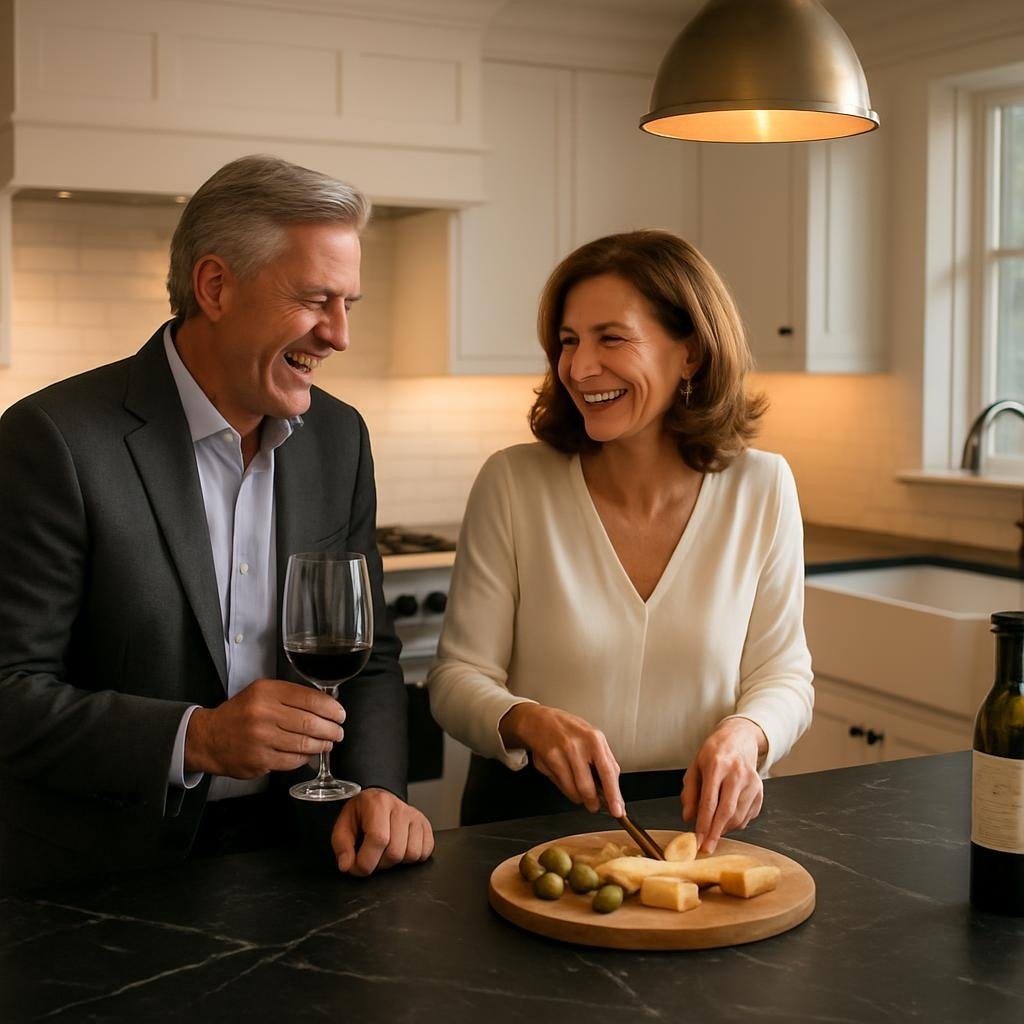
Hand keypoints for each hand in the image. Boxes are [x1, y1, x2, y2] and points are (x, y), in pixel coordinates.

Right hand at [185, 678, 344, 777]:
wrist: (209, 737)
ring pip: (304, 743)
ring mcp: (261, 738)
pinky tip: (309, 754)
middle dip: (332, 729)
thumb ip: (291, 696)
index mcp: (267, 692)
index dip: (331, 709)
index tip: (340, 714)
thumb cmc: (241, 714)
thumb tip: (326, 705)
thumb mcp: (261, 692)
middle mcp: (263, 713)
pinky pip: (293, 760)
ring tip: (328, 743)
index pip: (310, 699)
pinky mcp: (259, 760)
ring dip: (322, 745)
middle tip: (339, 732)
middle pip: (311, 723)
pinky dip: (305, 758)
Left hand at [332, 788, 434, 875]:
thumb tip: (347, 865)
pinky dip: (411, 858)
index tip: (357, 867)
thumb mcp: (343, 825)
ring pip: (412, 855)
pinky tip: (399, 848)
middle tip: (372, 855)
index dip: (366, 861)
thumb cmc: (362, 813)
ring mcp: (416, 817)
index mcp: (378, 804)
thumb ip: (341, 846)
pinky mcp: (425, 826)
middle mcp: (400, 808)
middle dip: (380, 863)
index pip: (378, 839)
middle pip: (395, 852)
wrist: (378, 800)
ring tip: (386, 851)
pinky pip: (424, 853)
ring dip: (396, 861)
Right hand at [499, 703, 624, 817]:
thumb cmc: (569, 729)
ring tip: (580, 790)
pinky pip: (561, 787)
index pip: (608, 772)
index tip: (618, 810)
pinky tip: (567, 779)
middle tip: (595, 805)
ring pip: (574, 791)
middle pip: (588, 788)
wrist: (539, 720)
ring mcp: (561, 754)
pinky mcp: (548, 762)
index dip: (613, 795)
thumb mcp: (593, 738)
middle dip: (593, 803)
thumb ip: (605, 761)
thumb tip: (614, 789)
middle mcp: (577, 746)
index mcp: (594, 739)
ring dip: (579, 798)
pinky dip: (567, 790)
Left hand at [682, 718, 766, 853]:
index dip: (703, 824)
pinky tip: (726, 819)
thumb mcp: (695, 767)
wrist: (738, 739)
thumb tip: (688, 818)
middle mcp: (737, 773)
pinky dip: (736, 823)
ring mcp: (752, 782)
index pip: (710, 802)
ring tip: (713, 830)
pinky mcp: (760, 789)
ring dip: (724, 829)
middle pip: (727, 811)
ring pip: (739, 816)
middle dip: (716, 834)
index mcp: (717, 766)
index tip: (697, 841)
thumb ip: (690, 793)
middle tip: (706, 848)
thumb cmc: (713, 753)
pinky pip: (748, 815)